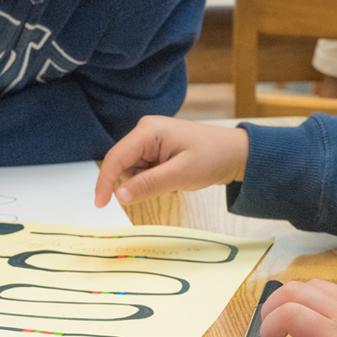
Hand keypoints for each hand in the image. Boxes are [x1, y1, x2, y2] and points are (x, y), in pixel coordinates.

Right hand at [93, 115, 248, 206]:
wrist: (236, 153)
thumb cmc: (213, 157)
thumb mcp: (180, 175)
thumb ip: (148, 185)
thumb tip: (118, 195)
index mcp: (148, 131)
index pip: (115, 157)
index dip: (104, 182)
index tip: (100, 205)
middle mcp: (146, 131)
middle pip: (122, 164)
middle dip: (137, 182)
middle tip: (166, 186)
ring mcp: (151, 139)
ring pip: (133, 170)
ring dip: (148, 182)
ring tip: (174, 180)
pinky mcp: (157, 149)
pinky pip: (144, 170)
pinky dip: (155, 180)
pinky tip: (175, 179)